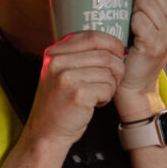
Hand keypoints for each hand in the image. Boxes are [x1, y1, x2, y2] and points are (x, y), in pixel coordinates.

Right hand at [25, 30, 126, 146]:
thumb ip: (77, 55)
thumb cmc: (59, 102)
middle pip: (104, 55)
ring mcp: (66, 78)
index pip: (91, 36)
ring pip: (108, 72)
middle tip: (113, 79)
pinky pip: (107, 88)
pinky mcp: (77, 94)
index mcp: (54, 53)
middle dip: (116, 68)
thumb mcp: (59, 72)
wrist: (46, 130)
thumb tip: (112, 44)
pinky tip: (94, 103)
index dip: (112, 42)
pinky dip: (106, 97)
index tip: (120, 52)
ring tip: (98, 94)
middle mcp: (57, 62)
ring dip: (110, 85)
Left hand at [118, 0, 166, 102]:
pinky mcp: (155, 45)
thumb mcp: (143, 18)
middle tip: (131, 15)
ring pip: (145, 1)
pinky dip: (129, 23)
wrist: (133, 83)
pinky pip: (138, 19)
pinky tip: (129, 35)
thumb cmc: (132, 46)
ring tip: (130, 27)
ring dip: (131, 10)